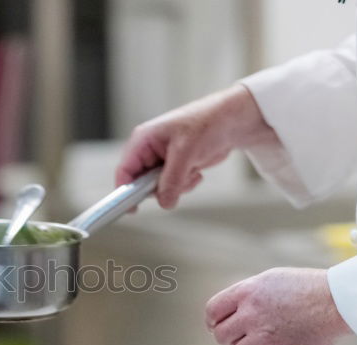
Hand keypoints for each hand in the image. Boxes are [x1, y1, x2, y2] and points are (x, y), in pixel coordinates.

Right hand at [116, 84, 278, 208]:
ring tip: (192, 170)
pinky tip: (196, 170)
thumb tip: (164, 202)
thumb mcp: (186, 153)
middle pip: (141, 184)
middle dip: (162, 187)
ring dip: (177, 185)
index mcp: (143, 140)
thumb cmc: (207, 124)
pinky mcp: (175, 167)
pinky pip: (173, 187)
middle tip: (179, 179)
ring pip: (159, 188)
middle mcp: (149, 150)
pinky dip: (186, 184)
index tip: (131, 209)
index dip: (124, 191)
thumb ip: (171, 179)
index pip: (125, 170)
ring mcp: (162, 160)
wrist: (232, 122)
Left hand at [205, 268, 350, 344]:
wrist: (338, 301)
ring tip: (264, 343)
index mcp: (247, 292)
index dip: (213, 321)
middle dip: (229, 337)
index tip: (218, 326)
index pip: (212, 311)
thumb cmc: (308, 288)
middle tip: (243, 336)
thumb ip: (246, 294)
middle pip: (220, 336)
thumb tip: (228, 312)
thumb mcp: (271, 279)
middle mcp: (251, 314)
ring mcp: (264, 336)